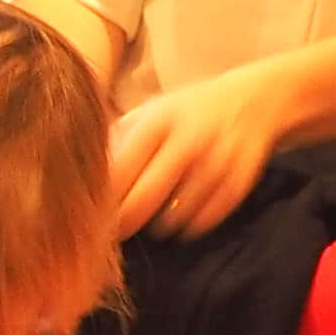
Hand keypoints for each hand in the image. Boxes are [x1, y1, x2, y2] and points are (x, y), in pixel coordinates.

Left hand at [108, 64, 290, 236]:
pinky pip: (205, 220)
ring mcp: (216, 162)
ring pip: (174, 217)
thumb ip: (118, 136)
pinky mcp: (239, 181)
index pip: (118, 172)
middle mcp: (187, 140)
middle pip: (143, 200)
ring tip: (151, 221)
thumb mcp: (152, 110)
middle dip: (124, 224)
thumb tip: (80, 170)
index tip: (91, 216)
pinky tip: (181, 219)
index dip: (101, 201)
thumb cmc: (190, 110)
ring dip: (158, 226)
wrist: (255, 99)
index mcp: (157, 122)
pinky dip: (189, 226)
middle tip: (115, 234)